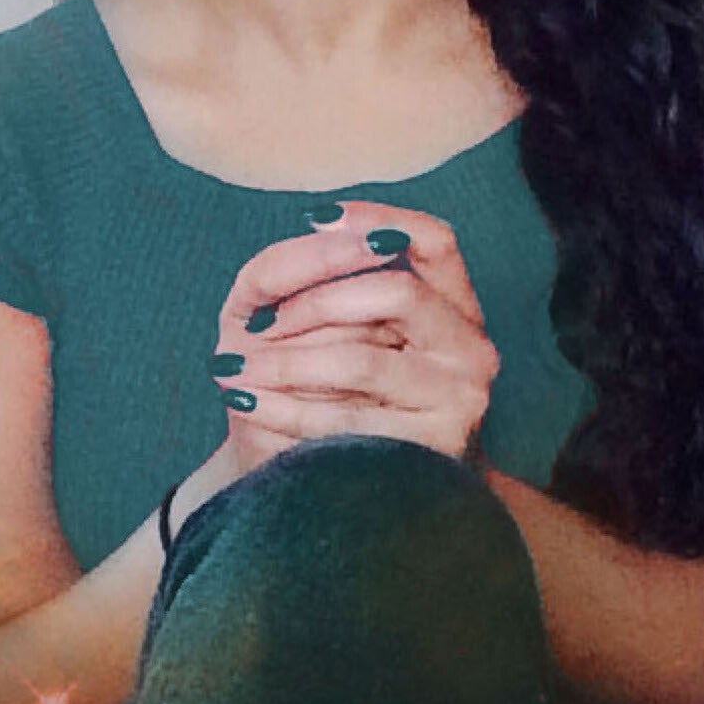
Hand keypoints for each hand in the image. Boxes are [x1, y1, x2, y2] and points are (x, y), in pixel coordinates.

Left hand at [207, 201, 498, 479]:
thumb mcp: (324, 324)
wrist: (343, 487)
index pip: (436, 242)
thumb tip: (322, 224)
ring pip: (363, 360)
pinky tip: (248, 404)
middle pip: (398, 292)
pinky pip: (346, 418)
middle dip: (315, 302)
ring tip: (231, 369)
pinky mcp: (433, 448)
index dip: (379, 219)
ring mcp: (461, 399)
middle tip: (256, 326)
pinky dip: (285, 408)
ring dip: (284, 362)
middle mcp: (473, 348)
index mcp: (455, 307)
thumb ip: (325, 270)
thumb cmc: (333, 391)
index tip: (315, 217)